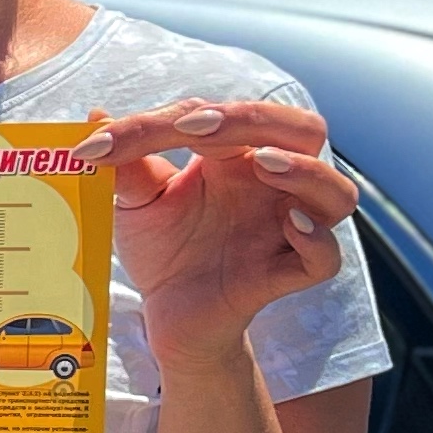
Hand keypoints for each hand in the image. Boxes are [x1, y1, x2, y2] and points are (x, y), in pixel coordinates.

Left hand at [77, 97, 361, 370]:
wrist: (168, 315)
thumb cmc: (164, 249)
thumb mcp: (137, 203)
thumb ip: (126, 162)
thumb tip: (96, 116)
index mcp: (240, 157)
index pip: (228, 117)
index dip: (177, 119)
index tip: (113, 139)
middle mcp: (273, 186)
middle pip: (305, 131)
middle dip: (259, 119)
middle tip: (203, 125)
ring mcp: (286, 230)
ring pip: (336, 192)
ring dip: (305, 171)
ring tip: (263, 163)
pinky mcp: (286, 275)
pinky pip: (325, 258)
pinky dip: (316, 239)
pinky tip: (290, 224)